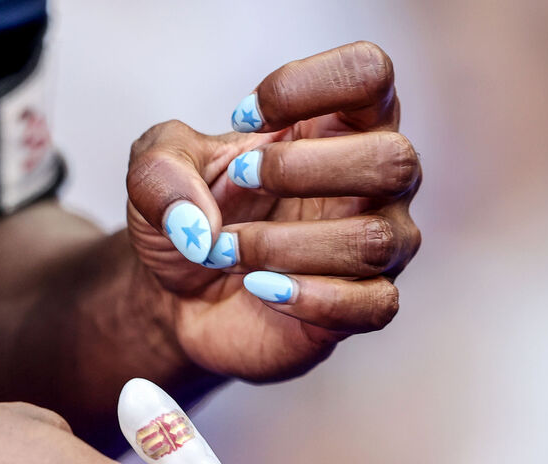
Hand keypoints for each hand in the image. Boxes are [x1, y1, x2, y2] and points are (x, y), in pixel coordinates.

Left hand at [126, 41, 420, 381]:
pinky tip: (261, 290)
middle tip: (241, 181)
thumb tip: (203, 225)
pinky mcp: (362, 306)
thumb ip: (161, 171)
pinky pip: (373, 305)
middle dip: (303, 171)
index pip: (369, 74)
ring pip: (373, 242)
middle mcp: (373, 185)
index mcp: (337, 128)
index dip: (309, 86)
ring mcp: (375, 249)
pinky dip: (311, 299)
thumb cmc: (188, 219)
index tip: (246, 117)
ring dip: (284, 245)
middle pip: (394, 160)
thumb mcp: (153, 175)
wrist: (179, 298)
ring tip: (226, 250)